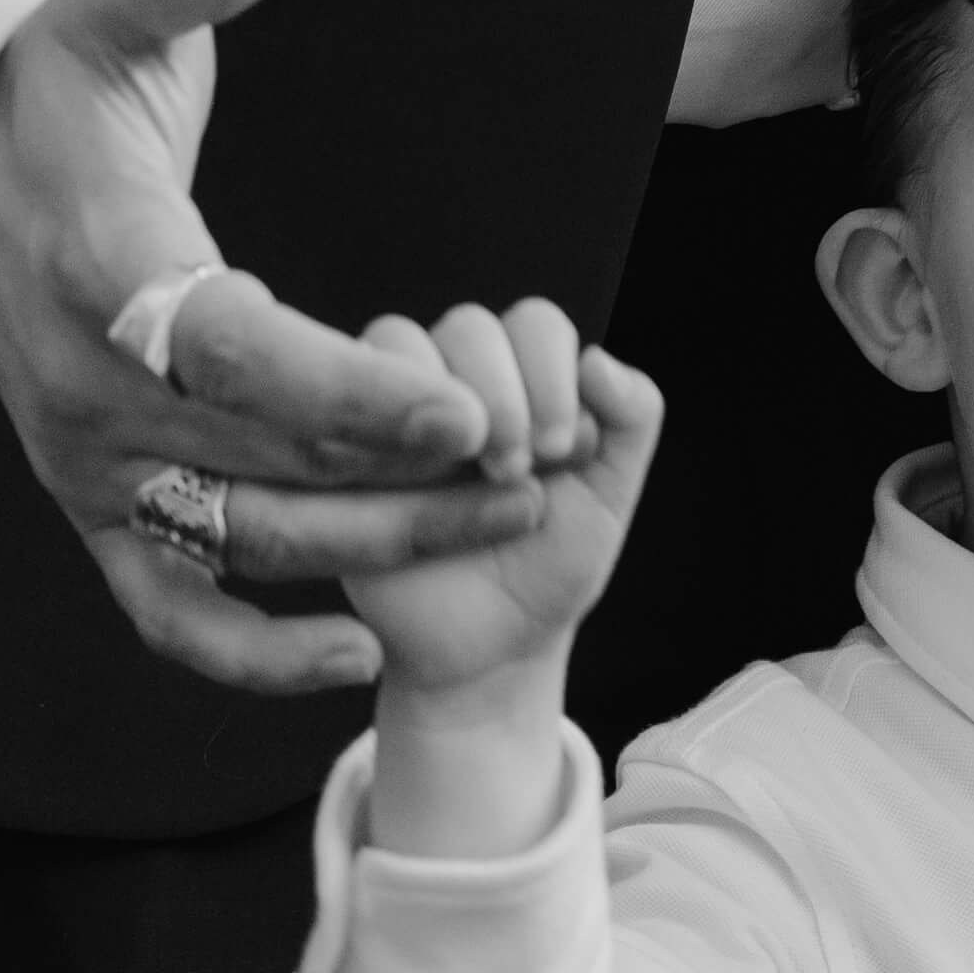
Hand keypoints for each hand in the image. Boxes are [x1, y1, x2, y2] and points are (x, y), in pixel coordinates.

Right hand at [0, 0, 543, 693]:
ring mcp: (93, 468)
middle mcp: (95, 395)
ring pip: (248, 544)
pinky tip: (361, 658)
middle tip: (540, 466)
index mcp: (108, 276)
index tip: (456, 408)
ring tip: (505, 520)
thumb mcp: (108, 5)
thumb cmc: (63, 94)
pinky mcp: (97, 512)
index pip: (238, 356)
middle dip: (411, 476)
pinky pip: (171, 615)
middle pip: (270, 464)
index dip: (349, 392)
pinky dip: (257, 655)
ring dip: (378, 551)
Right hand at [343, 304, 662, 693]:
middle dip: (502, 392)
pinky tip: (415, 485)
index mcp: (526, 376)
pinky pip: (346, 396)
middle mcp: (459, 379)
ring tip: (472, 478)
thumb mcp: (610, 497)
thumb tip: (599, 358)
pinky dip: (384, 427)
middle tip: (517, 468)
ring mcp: (395, 409)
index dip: (550, 372)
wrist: (484, 649)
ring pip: (399, 343)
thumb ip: (632, 419)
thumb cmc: (548, 567)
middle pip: (470, 326)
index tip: (563, 449)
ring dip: (443, 402)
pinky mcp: (342, 443)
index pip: (534, 323)